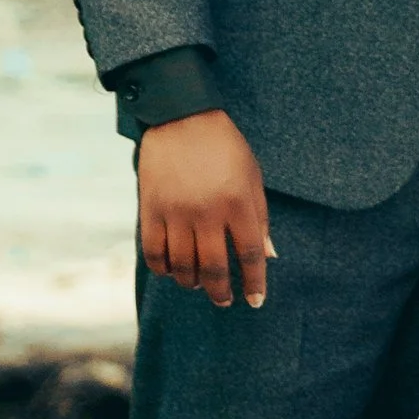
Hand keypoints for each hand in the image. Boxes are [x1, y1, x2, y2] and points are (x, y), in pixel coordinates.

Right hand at [138, 108, 272, 307]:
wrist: (181, 117)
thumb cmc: (224, 147)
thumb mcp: (252, 176)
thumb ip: (260, 217)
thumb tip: (268, 256)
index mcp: (238, 202)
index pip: (251, 254)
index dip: (255, 282)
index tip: (255, 300)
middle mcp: (207, 211)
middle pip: (215, 268)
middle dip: (222, 292)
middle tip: (225, 301)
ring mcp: (176, 212)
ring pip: (182, 266)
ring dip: (192, 283)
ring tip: (199, 285)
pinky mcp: (150, 209)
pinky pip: (154, 253)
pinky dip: (163, 269)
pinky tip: (172, 271)